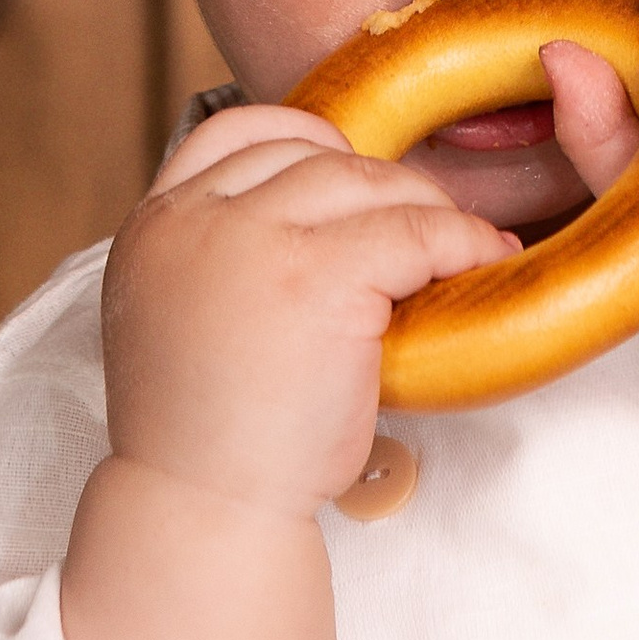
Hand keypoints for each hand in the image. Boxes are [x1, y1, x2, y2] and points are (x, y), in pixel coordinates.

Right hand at [101, 104, 513, 516]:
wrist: (206, 506)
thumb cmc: (210, 436)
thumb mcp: (185, 320)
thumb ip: (222, 259)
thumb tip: (316, 227)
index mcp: (154, 226)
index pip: (232, 133)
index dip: (302, 141)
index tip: (347, 174)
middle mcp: (194, 218)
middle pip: (309, 154)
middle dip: (379, 185)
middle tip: (425, 228)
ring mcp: (255, 240)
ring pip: (366, 182)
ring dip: (425, 210)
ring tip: (458, 249)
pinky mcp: (320, 276)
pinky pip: (415, 230)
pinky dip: (463, 240)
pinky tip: (484, 262)